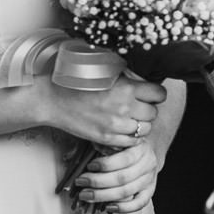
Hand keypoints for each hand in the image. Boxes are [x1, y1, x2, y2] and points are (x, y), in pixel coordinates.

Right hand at [43, 75, 166, 149]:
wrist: (54, 99)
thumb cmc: (78, 82)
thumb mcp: (107, 72)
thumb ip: (128, 78)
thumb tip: (145, 80)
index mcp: (127, 87)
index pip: (159, 94)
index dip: (157, 94)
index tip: (151, 94)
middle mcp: (124, 107)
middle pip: (153, 113)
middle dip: (148, 109)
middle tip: (139, 106)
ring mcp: (116, 125)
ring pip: (145, 130)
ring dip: (141, 124)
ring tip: (130, 118)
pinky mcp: (107, 138)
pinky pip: (131, 142)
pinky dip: (130, 136)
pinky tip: (122, 128)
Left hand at [74, 140, 158, 212]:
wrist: (144, 152)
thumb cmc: (125, 146)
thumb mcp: (116, 140)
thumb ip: (102, 144)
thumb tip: (73, 155)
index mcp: (141, 147)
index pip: (125, 158)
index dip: (106, 164)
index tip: (89, 166)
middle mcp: (148, 163)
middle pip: (123, 178)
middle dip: (98, 182)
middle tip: (81, 182)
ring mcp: (150, 179)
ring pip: (127, 192)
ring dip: (104, 196)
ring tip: (86, 195)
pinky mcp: (149, 191)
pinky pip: (139, 204)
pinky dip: (123, 208)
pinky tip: (108, 207)